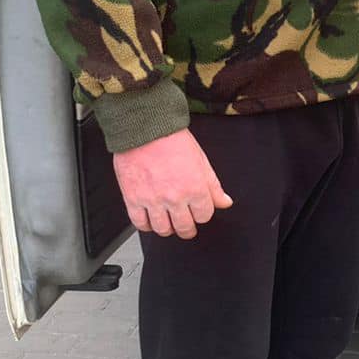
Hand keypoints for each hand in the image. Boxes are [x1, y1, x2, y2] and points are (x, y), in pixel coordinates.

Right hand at [112, 129, 232, 238]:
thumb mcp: (201, 161)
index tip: (198, 211)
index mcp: (194, 188)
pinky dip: (146, 225)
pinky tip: (150, 219)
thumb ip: (213, 186)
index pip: (204, 216)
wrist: (144, 129)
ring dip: (168, 228)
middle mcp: (174, 197)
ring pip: (163, 229)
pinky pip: (140, 223)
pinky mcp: (133, 198)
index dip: (202, 214)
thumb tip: (224, 202)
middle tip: (185, 225)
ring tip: (168, 222)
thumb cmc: (172, 139)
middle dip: (187, 229)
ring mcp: (152, 200)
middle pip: (184, 227)